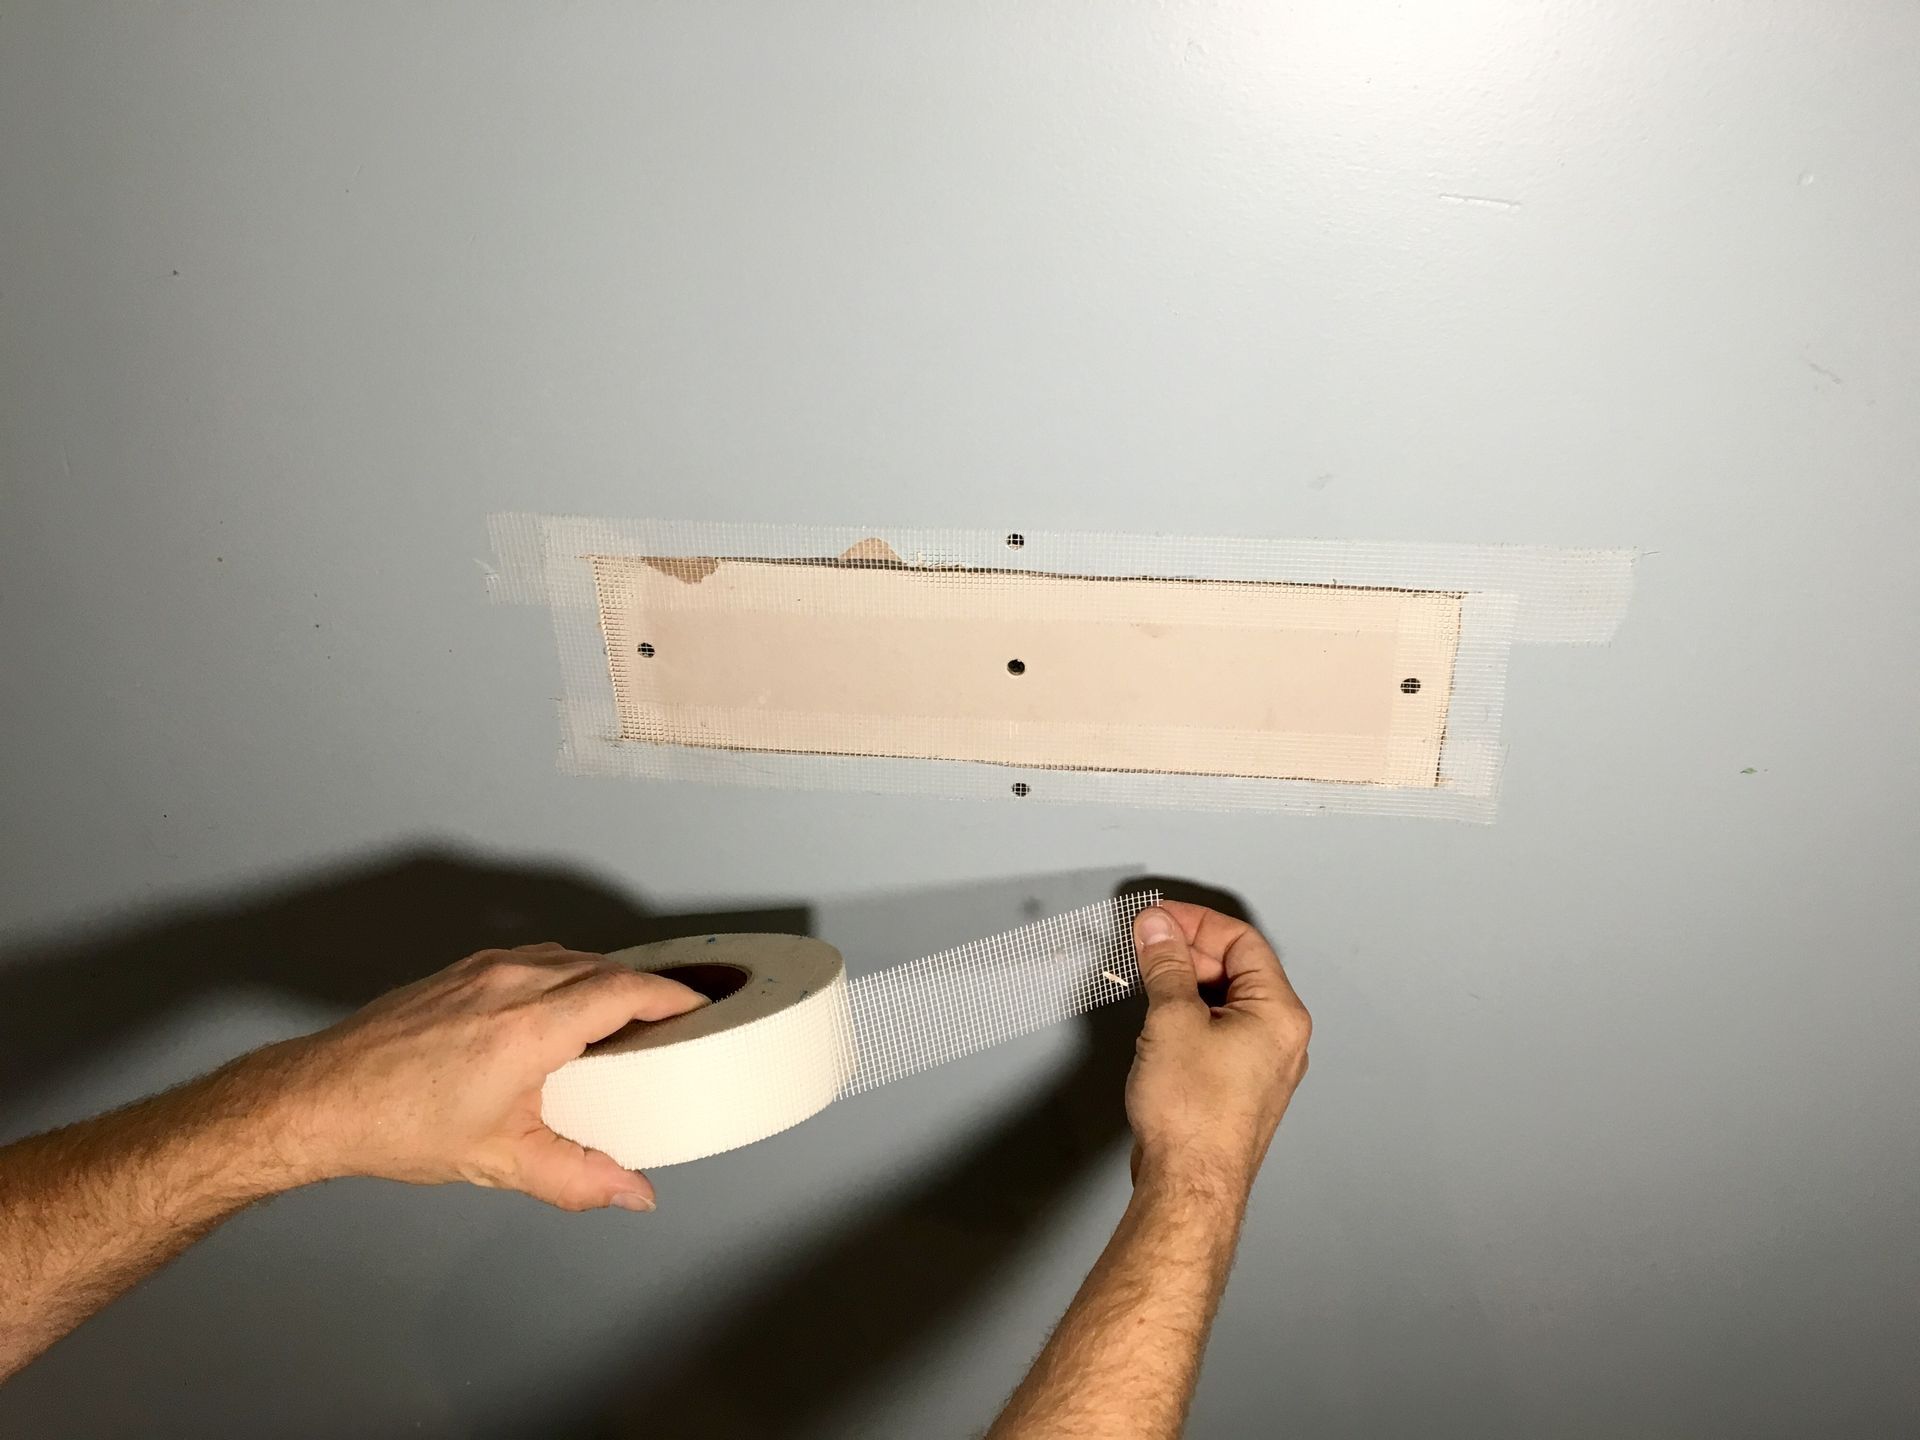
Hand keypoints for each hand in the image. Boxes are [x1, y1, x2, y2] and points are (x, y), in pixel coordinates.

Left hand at [255, 944, 706, 1211]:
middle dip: (645, 988)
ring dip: (604, 978)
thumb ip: (577, 1177)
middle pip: (604, 966)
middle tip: (671, 1018)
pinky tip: (561, 1006)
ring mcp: (482, 970)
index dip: (672, 995)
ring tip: (622, 1015)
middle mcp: (510, 985)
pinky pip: (534, 958)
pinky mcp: (460, 971)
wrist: (318, 1100)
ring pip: (569, 956)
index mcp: (529, 1028)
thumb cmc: (396, 1125)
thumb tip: (631, 1192)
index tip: (700, 1005)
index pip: (625, 990)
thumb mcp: (500, 1162)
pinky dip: (565, 973)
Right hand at [1125, 904, 1310, 1195]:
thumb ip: (1166, 965)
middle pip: (1236, 969)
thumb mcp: (1172, 1020)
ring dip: (1186, 984)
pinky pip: (1217, 1032)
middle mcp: (1279, 1038)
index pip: (1242, 941)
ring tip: (1149, 980)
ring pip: (1225, 1002)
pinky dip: (1189, 1016)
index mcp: (1279, 1014)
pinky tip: (1160, 1022)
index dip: (1196, 922)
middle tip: (1148, 945)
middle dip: (1188, 952)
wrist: (1190, 1184)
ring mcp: (1260, 1065)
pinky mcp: (1237, 1087)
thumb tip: (1159, 930)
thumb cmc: (1194, 1117)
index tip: (1159, 919)